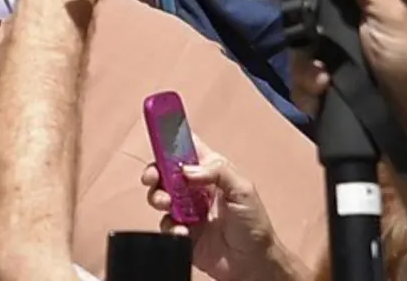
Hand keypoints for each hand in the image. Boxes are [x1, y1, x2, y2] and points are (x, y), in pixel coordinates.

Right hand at [141, 138, 292, 280]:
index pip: (187, 148)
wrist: (253, 264)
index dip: (171, 141)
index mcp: (211, 172)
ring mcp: (187, 209)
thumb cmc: (254, 224)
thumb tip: (186, 170)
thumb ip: (217, 172)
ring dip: (158, 197)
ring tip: (166, 205)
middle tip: (152, 178)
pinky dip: (169, 226)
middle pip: (165, 171)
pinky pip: (165, 224)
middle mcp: (195, 188)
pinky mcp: (181, 230)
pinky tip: (183, 231)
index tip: (159, 141)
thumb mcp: (243, 190)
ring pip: (160, 195)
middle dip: (154, 172)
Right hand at [291, 0, 406, 116]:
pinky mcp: (325, 87)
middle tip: (316, 57)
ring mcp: (332, 61)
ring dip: (304, 71)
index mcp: (360, 6)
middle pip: (300, 26)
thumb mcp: (390, 10)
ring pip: (296, 56)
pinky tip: (321, 94)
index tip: (298, 3)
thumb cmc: (406, 61)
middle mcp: (342, 32)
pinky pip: (299, 84)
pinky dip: (306, 91)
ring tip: (323, 82)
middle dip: (302, 44)